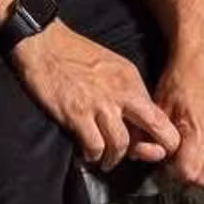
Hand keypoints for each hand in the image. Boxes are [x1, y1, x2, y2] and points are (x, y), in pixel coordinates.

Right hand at [9, 22, 181, 169]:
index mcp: (131, 79)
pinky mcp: (76, 113)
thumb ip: (125, 92)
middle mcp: (121, 92)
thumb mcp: (111, 65)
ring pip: (121, 144)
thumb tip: (134, 122)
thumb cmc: (73, 53)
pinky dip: (92, 155)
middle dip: (153, 149)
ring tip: (105, 160)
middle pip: (154, 126)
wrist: (44, 43)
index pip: (158, 113)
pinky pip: (94, 146)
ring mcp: (99, 104)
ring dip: (114, 158)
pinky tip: (87, 153)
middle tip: (140, 158)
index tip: (152, 145)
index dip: (159, 134)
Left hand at [154, 33, 203, 187]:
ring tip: (200, 158)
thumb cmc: (183, 76)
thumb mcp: (160, 107)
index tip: (170, 163)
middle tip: (183, 159)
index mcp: (199, 129)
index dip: (175, 173)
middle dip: (191, 173)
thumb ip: (154, 138)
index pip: (189, 175)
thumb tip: (149, 159)